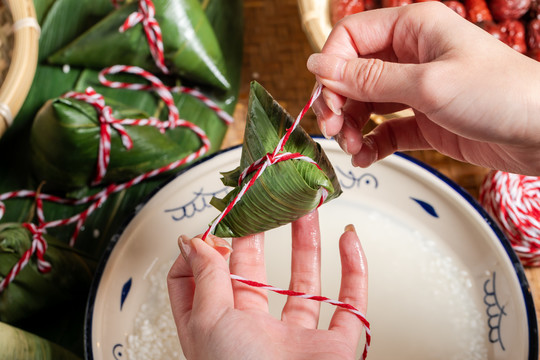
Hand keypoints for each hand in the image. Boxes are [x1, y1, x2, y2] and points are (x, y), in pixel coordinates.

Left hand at [167, 210, 367, 359]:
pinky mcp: (336, 346)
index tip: (217, 222)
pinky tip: (348, 239)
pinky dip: (355, 268)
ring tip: (305, 207)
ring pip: (305, 281)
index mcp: (220, 327)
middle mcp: (257, 331)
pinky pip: (351, 301)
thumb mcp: (208, 320)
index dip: (208, 251)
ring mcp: (298, 338)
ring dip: (308, 242)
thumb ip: (204, 276)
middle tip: (264, 201)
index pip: (207, 282)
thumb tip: (190, 240)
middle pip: (258, 273)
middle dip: (261, 235)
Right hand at [307, 2, 539, 174]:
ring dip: (352, 127)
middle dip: (338, 102)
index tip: (327, 98)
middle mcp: (410, 55)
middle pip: (353, 74)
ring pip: (365, 104)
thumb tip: (318, 66)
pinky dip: (371, 144)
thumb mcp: (428, 84)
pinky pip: (384, 130)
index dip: (332, 67)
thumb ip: (369, 79)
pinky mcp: (423, 120)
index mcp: (412, 28)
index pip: (351, 38)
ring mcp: (416, 89)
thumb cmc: (501, 94)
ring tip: (353, 148)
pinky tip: (367, 156)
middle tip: (334, 129)